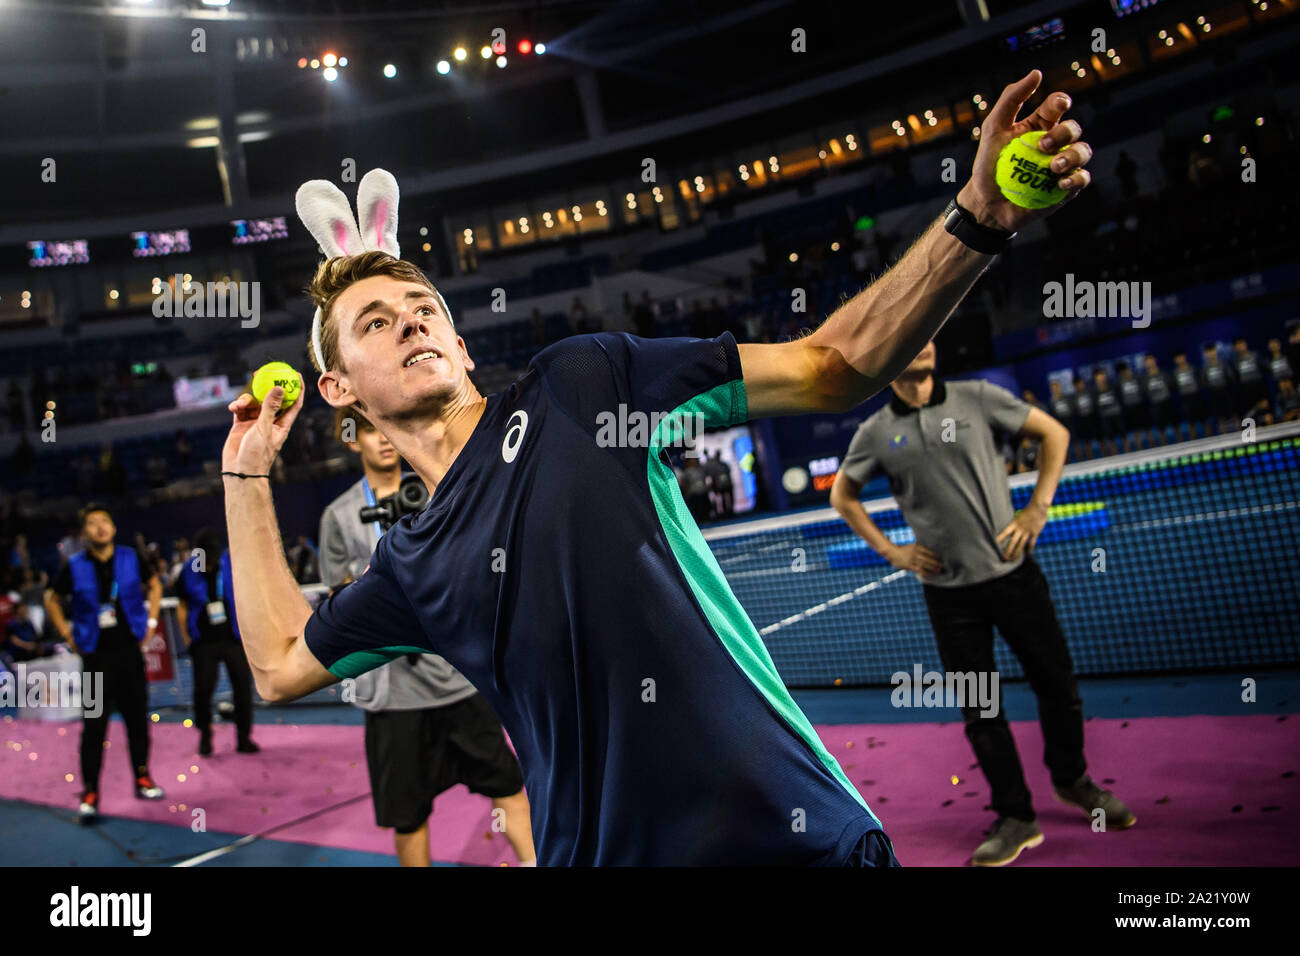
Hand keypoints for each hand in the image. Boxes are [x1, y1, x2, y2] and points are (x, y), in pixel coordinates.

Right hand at [222, 376, 304, 475]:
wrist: (240, 472)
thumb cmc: (257, 454)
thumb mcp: (264, 429)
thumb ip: (270, 408)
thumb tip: (279, 388)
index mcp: (282, 424)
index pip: (294, 403)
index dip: (297, 388)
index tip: (296, 374)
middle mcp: (270, 422)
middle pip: (271, 399)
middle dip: (267, 385)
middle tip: (260, 372)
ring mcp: (255, 423)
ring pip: (253, 403)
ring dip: (245, 399)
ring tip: (239, 404)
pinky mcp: (241, 425)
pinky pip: (240, 409)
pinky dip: (237, 406)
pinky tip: (232, 408)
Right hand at [886, 543, 944, 579]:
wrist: (891, 552)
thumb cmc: (901, 550)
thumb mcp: (910, 547)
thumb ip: (917, 550)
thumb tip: (927, 555)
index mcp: (916, 547)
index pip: (927, 551)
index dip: (934, 555)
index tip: (940, 557)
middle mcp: (915, 553)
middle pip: (927, 558)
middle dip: (935, 562)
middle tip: (942, 565)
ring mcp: (911, 559)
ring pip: (924, 564)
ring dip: (932, 568)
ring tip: (938, 570)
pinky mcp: (909, 565)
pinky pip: (919, 570)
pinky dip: (925, 573)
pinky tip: (930, 576)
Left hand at [956, 69, 1092, 233]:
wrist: (986, 203)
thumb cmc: (989, 164)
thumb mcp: (993, 128)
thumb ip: (1011, 99)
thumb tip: (1037, 73)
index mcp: (1039, 125)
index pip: (1058, 106)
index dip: (1061, 101)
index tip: (1059, 105)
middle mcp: (1055, 143)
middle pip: (1074, 128)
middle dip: (1065, 132)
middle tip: (1044, 145)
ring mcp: (1062, 166)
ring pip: (1083, 152)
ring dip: (1072, 155)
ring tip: (1053, 166)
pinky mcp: (1065, 188)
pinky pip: (1082, 179)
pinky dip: (1076, 179)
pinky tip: (1061, 182)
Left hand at [996, 502, 1048, 559]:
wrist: (1038, 507)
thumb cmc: (1027, 510)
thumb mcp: (1018, 516)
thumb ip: (1015, 523)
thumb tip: (1009, 528)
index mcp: (1014, 523)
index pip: (1005, 532)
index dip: (1000, 538)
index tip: (995, 543)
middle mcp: (1020, 529)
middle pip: (1013, 541)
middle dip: (1008, 550)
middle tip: (1004, 557)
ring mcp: (1028, 532)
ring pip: (1021, 544)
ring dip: (1017, 552)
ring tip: (1013, 559)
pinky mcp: (1035, 533)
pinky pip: (1032, 543)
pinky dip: (1030, 550)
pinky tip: (1028, 556)